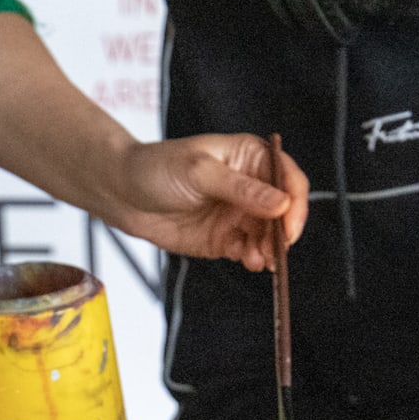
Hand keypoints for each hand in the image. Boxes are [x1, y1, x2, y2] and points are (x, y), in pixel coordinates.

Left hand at [110, 134, 310, 270]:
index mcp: (250, 158)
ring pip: (269, 236)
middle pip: (284, 212)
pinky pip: (249, 251)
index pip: (288, 178)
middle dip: (283, 233)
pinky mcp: (225, 239)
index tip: (290, 225)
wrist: (123, 194)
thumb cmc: (157, 169)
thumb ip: (241, 189)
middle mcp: (250, 186)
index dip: (295, 203)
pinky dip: (253, 259)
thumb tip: (280, 204)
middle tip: (276, 250)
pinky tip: (249, 261)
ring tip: (258, 259)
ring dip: (269, 250)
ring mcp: (239, 214)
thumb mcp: (200, 173)